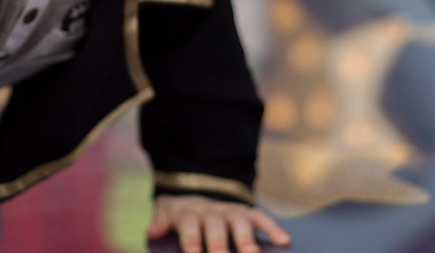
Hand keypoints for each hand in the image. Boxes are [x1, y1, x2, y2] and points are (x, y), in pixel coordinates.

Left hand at [148, 195, 289, 252]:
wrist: (197, 189)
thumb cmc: (181, 212)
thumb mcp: (166, 212)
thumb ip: (159, 221)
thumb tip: (150, 232)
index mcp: (190, 214)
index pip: (190, 227)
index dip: (192, 241)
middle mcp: (212, 212)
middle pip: (216, 228)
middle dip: (220, 244)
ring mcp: (231, 211)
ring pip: (241, 223)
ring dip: (247, 240)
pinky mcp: (247, 212)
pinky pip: (261, 217)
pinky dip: (272, 227)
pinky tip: (284, 240)